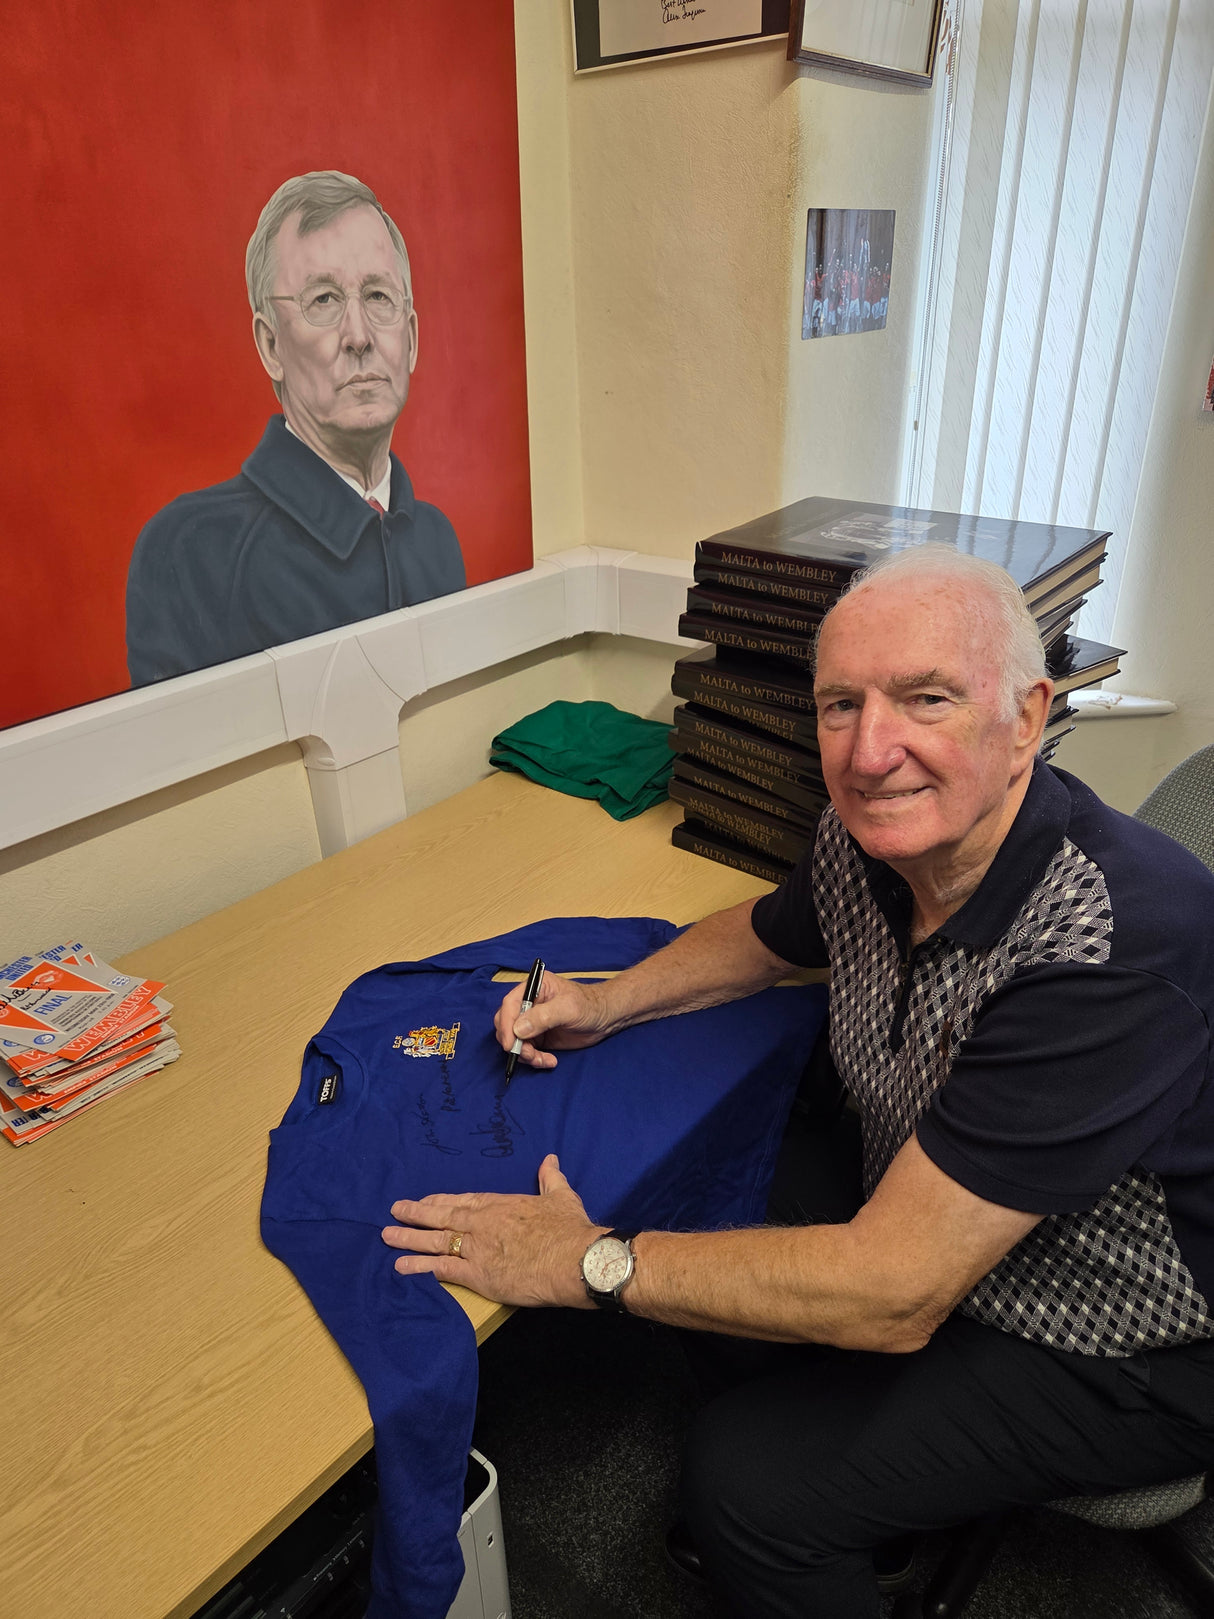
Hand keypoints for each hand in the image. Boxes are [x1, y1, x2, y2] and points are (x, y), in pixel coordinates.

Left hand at [381, 1153, 604, 1307]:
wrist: (574, 1259)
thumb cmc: (569, 1228)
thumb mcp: (561, 1196)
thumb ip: (550, 1177)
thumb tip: (550, 1158)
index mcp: (499, 1204)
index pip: (462, 1200)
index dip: (440, 1201)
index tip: (424, 1201)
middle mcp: (481, 1224)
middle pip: (442, 1217)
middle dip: (416, 1214)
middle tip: (394, 1211)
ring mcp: (476, 1249)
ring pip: (435, 1242)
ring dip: (409, 1239)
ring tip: (387, 1237)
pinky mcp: (478, 1275)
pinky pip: (442, 1270)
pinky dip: (420, 1268)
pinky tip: (401, 1268)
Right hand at [493, 972, 611, 1070]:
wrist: (604, 1019)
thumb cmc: (589, 1006)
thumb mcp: (568, 1008)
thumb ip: (543, 1016)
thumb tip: (518, 1029)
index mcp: (533, 988)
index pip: (510, 1004)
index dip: (506, 1024)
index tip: (510, 1044)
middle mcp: (528, 1004)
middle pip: (506, 1024)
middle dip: (515, 1043)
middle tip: (530, 1055)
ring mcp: (531, 1022)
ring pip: (514, 1041)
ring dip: (525, 1055)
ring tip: (543, 1060)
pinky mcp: (537, 1038)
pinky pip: (525, 1051)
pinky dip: (533, 1059)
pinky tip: (549, 1061)